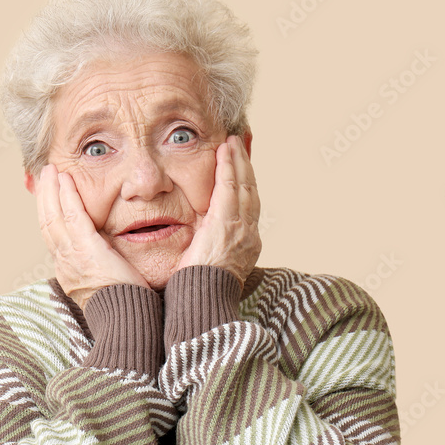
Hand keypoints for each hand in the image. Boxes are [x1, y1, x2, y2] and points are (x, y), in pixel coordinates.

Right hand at [35, 164, 149, 309]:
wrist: (127, 321)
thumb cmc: (125, 306)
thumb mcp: (108, 283)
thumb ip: (105, 265)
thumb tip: (112, 256)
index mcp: (70, 271)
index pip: (53, 236)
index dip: (50, 213)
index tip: (51, 196)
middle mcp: (65, 263)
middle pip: (46, 223)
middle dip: (45, 197)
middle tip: (46, 175)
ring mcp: (72, 257)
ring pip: (52, 217)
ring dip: (51, 190)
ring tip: (51, 170)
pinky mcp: (86, 250)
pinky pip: (71, 217)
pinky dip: (66, 196)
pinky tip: (65, 179)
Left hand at [175, 135, 261, 285]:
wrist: (200, 302)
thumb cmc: (196, 291)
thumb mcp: (205, 267)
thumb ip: (204, 250)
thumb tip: (194, 244)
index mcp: (245, 246)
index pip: (247, 208)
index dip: (244, 185)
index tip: (239, 168)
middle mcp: (249, 235)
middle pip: (251, 192)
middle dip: (246, 168)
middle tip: (240, 146)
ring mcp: (241, 227)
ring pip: (244, 185)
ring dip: (239, 161)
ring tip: (232, 142)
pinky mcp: (227, 222)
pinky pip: (231, 187)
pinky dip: (230, 166)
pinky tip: (226, 150)